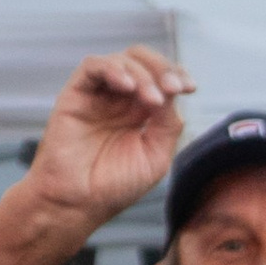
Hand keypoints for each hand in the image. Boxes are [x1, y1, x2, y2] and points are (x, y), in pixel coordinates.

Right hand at [0, 53, 192, 264]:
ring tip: (151, 100)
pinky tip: (127, 86)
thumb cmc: (114, 186)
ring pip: (122, 60)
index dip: (177, 75)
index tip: (190, 88)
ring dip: (142, 74)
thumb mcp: (155, 156)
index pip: (162, 79)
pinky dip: (113, 68)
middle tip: (174, 88)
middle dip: (164, 69)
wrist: (77, 203)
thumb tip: (172, 93)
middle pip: (144, 61)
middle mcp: (119, 99)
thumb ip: (168, 123)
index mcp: (141, 112)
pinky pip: (93, 67)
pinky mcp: (75, 95)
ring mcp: (98, 95)